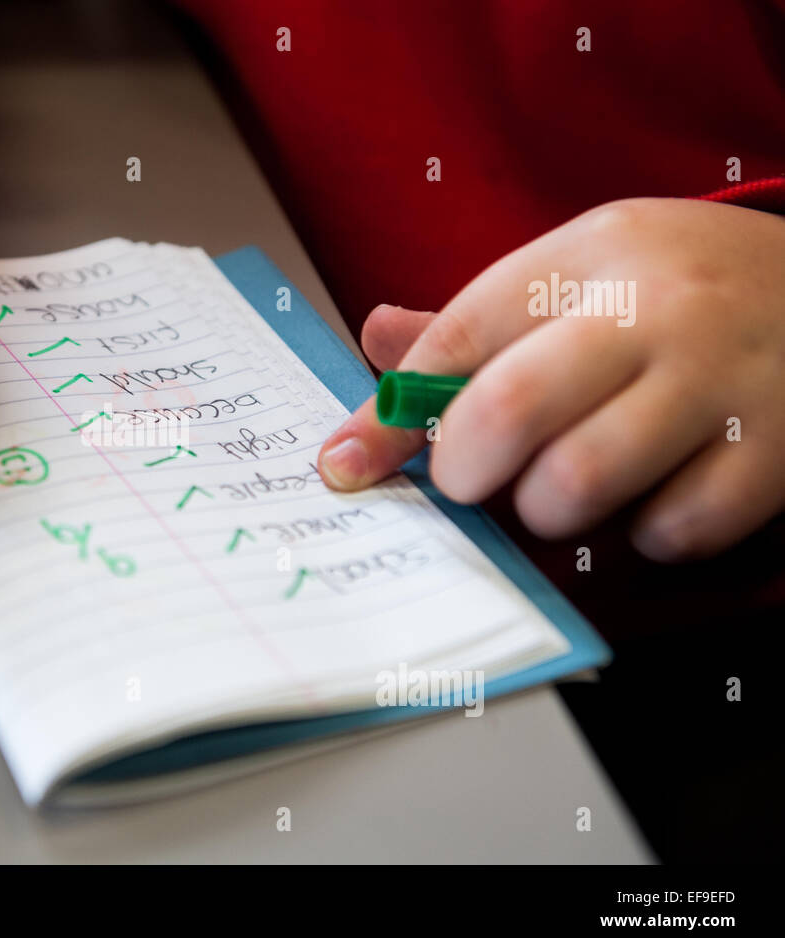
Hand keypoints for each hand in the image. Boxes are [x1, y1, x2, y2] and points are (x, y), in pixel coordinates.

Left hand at [317, 197, 784, 560]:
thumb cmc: (681, 290)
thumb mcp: (583, 271)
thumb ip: (478, 320)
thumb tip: (372, 339)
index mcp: (588, 256)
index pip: (455, 338)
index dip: (384, 418)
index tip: (345, 467)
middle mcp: (654, 309)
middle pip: (508, 409)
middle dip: (463, 469)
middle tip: (471, 481)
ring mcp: (722, 379)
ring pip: (580, 480)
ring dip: (548, 508)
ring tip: (566, 487)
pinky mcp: (776, 451)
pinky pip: (670, 528)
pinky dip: (643, 534)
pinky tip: (653, 498)